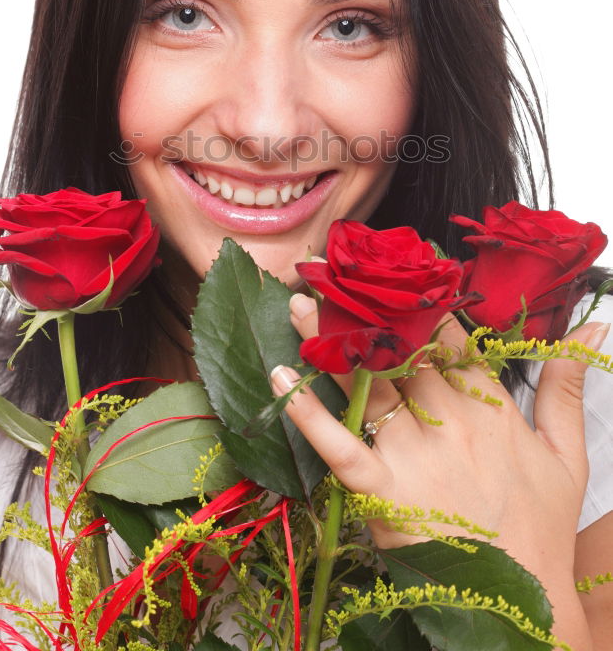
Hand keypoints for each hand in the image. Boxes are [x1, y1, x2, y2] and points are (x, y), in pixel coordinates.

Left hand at [272, 293, 607, 647]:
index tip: (397, 263)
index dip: (421, 296)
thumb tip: (593, 328)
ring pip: (368, 385)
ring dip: (331, 345)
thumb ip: (566, 387)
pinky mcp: (384, 489)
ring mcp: (414, 452)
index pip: (448, 334)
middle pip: (400, 349)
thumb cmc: (540, 527)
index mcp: (486, 405)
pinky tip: (282, 380)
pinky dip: (308, 415)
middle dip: (365, 311)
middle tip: (329, 275)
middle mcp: (448, 417)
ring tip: (300, 308)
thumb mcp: (567, 452)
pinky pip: (341, 447)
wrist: (523, 600)